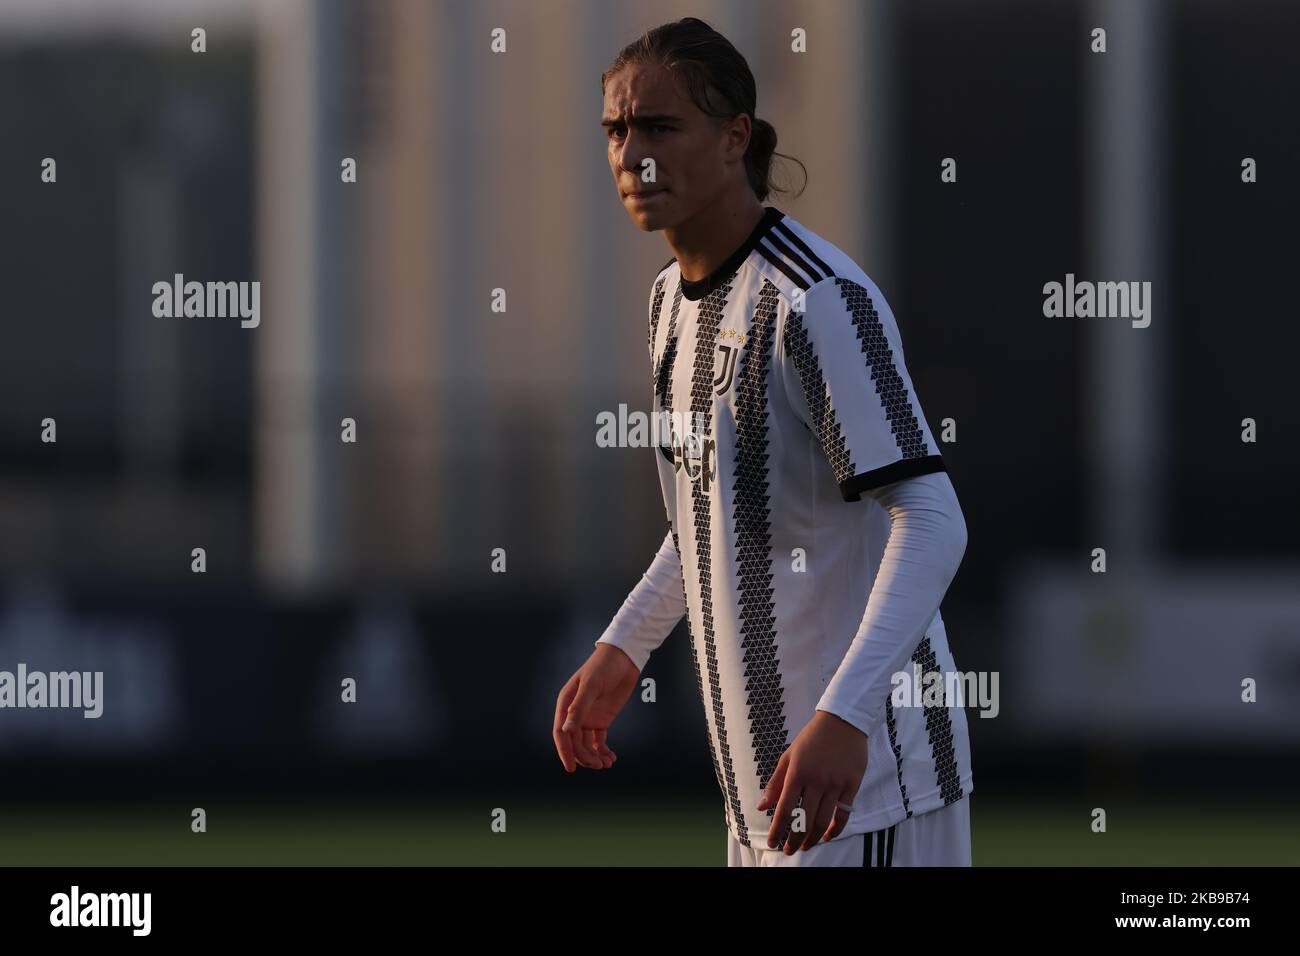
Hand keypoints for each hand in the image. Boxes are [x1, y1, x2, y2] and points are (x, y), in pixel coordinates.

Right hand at [553, 643, 639, 771]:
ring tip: (607, 763)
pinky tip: (611, 758)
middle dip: (584, 756)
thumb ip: (579, 707)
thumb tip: (566, 730)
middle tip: (598, 765)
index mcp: (566, 703)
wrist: (623, 659)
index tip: (571, 767)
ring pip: (586, 745)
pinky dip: (603, 751)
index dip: (564, 751)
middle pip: (574, 742)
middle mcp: (574, 713)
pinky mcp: (602, 720)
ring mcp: (588, 718)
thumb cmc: (603, 666)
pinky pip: (599, 741)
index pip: (561, 732)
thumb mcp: (591, 685)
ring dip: (594, 756)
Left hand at [756, 710, 868, 852]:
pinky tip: (826, 836)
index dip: (777, 829)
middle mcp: (816, 780)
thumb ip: (775, 782)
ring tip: (806, 846)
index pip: (785, 808)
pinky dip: (835, 829)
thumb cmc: (811, 738)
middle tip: (790, 850)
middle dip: (795, 839)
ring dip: (813, 838)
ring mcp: (836, 783)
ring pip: (823, 820)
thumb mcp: (789, 756)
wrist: (842, 721)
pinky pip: (843, 814)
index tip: (773, 842)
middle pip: (804, 819)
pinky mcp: (852, 784)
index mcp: (797, 772)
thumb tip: (762, 806)